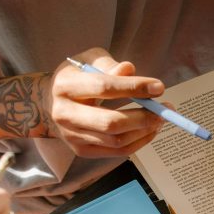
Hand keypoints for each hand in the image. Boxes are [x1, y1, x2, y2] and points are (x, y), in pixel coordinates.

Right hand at [43, 47, 164, 156]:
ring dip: (145, 131)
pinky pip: (118, 151)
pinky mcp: (82, 150)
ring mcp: (72, 135)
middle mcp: (65, 113)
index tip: (159, 87)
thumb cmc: (77, 78)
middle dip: (143, 117)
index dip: (134, 87)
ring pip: (117, 140)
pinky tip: (149, 130)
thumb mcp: (89, 61)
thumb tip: (129, 70)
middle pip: (111, 122)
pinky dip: (139, 141)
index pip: (104, 87)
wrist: (49, 103)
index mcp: (65, 86)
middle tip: (164, 110)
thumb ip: (109, 65)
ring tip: (160, 118)